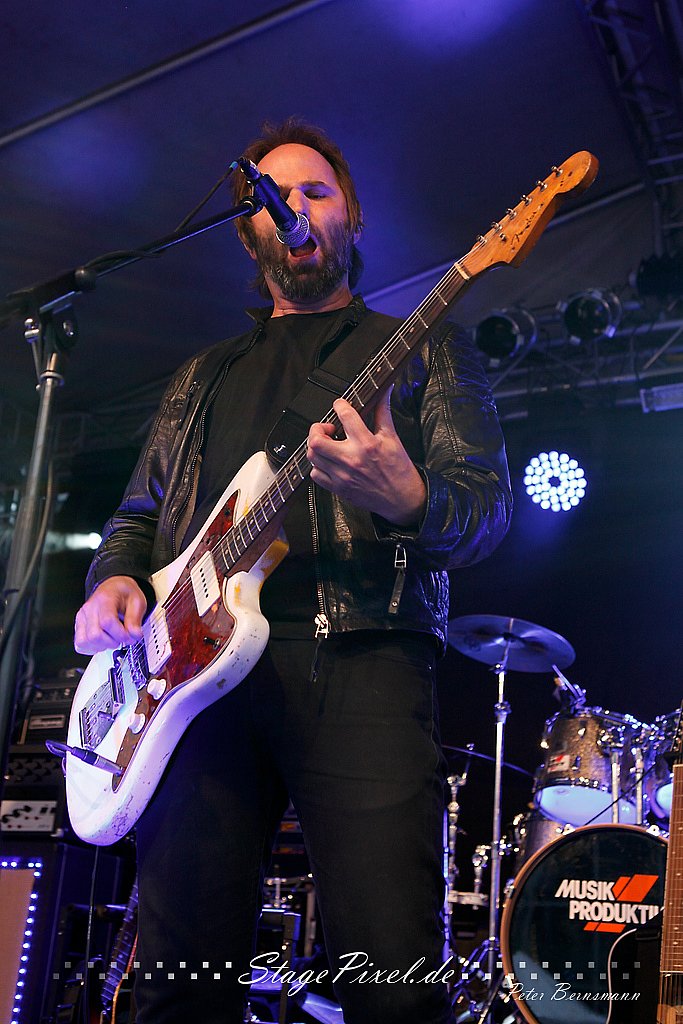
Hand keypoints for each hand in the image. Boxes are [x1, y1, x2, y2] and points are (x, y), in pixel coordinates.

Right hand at [74, 576, 146, 654]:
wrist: (114, 588)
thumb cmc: (124, 594)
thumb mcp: (137, 601)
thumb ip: (135, 619)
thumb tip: (134, 635)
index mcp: (105, 599)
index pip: (107, 622)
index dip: (120, 634)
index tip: (130, 637)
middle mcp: (90, 607)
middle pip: (95, 635)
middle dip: (113, 642)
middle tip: (122, 639)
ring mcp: (82, 617)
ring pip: (85, 641)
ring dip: (102, 646)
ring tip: (113, 639)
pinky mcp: (79, 625)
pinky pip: (80, 644)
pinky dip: (92, 647)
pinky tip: (103, 642)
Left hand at [306, 388, 426, 525]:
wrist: (402, 499)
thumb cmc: (399, 469)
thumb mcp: (393, 438)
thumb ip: (384, 412)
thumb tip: (386, 391)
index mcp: (367, 444)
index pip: (345, 415)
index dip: (339, 405)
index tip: (340, 405)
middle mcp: (352, 459)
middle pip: (316, 440)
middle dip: (317, 429)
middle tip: (327, 429)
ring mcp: (343, 476)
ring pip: (313, 456)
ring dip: (316, 447)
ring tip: (327, 444)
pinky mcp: (339, 489)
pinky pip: (316, 475)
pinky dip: (318, 466)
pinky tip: (328, 462)